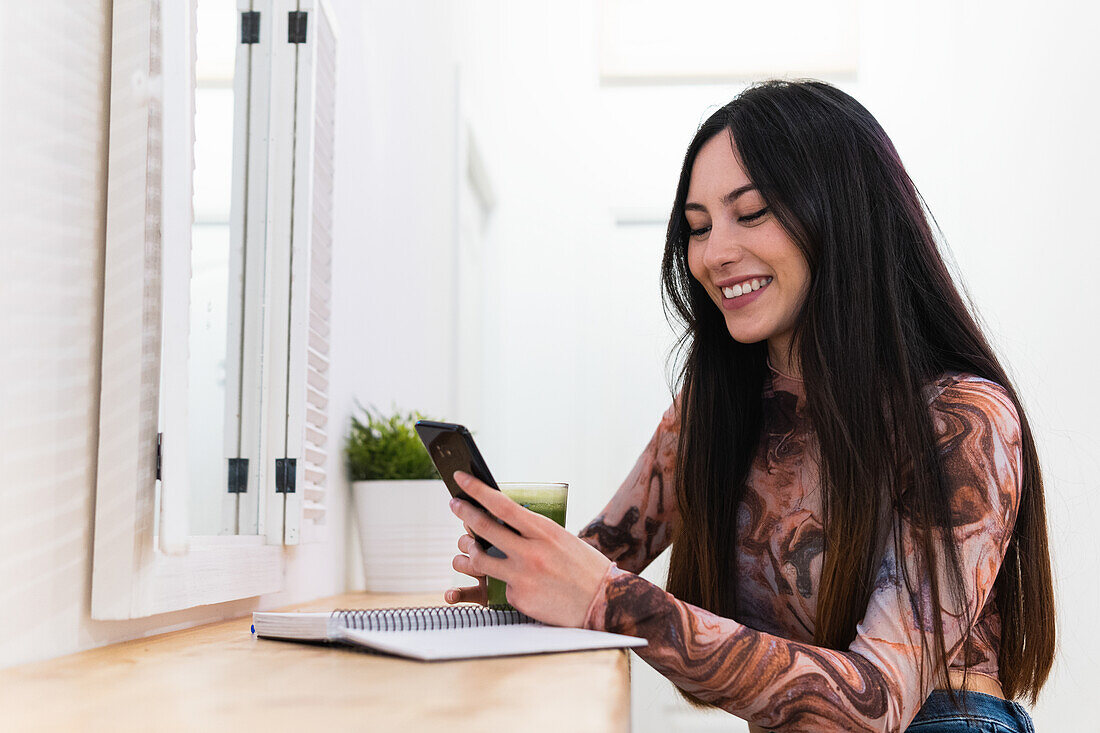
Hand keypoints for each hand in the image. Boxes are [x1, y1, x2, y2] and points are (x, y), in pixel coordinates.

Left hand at [445, 471, 611, 626]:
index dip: (476, 489)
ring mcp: (523, 576)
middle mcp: (531, 552)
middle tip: (454, 504)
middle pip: (484, 527)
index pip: (502, 504)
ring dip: (465, 553)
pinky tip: (514, 584)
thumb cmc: (582, 566)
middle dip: (463, 512)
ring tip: (464, 551)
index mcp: (543, 531)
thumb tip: (502, 518)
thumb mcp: (560, 538)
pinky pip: (498, 587)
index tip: (460, 478)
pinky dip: (501, 583)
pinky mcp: (519, 598)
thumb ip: (531, 531)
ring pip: (478, 560)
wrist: (604, 601)